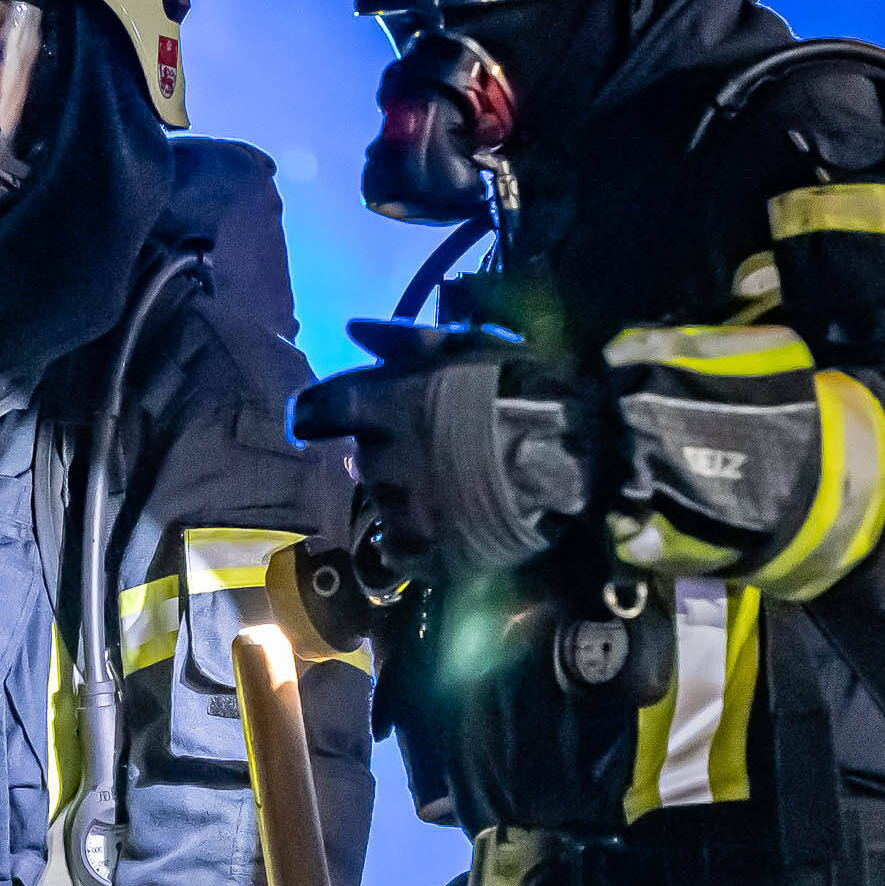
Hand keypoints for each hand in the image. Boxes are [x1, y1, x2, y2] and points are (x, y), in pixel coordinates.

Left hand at [292, 320, 595, 582]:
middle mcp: (377, 461)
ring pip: (383, 503)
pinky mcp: (424, 553)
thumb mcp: (461, 346)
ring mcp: (399, 511)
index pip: (316, 412)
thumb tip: (354, 330)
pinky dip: (412, 544)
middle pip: (363, 459)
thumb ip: (400, 339)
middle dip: (388, 454)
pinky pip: (397, 555)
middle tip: (434, 450)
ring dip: (405, 495)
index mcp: (377, 408)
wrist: (568, 454)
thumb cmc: (515, 389)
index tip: (329, 419)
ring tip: (453, 488)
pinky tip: (442, 529)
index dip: (320, 415)